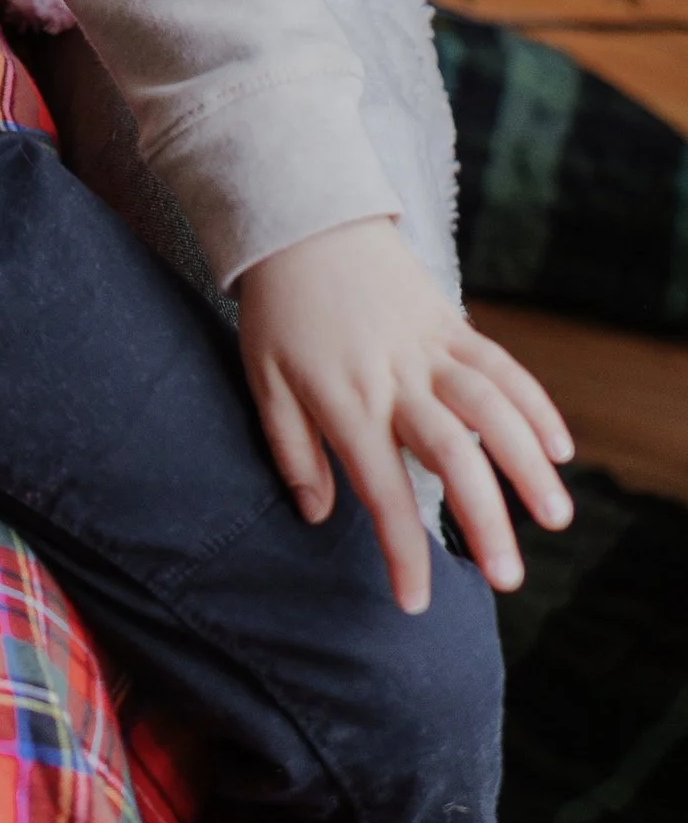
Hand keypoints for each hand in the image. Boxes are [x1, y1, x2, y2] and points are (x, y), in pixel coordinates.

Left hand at [237, 217, 574, 612]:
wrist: (302, 219)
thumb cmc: (277, 309)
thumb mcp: (262, 379)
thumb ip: (292, 450)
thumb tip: (320, 518)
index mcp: (344, 400)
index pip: (381, 490)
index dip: (402, 550)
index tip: (416, 603)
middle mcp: (394, 378)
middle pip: (451, 454)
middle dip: (484, 521)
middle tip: (509, 580)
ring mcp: (429, 348)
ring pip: (491, 409)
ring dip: (527, 464)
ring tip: (556, 518)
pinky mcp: (452, 323)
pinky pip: (502, 365)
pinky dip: (535, 405)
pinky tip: (559, 448)